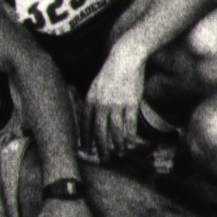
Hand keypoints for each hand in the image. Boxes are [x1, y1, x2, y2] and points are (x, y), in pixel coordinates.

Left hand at [83, 44, 149, 162]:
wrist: (126, 58)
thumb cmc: (111, 72)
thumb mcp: (96, 85)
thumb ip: (93, 101)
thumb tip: (90, 118)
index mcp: (91, 99)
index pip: (86, 124)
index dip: (86, 139)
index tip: (86, 150)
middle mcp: (102, 103)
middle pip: (99, 131)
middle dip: (101, 147)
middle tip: (104, 158)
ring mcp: (117, 104)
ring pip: (115, 131)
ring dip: (117, 145)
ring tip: (119, 153)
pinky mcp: (131, 103)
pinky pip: (129, 124)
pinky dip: (129, 136)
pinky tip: (130, 143)